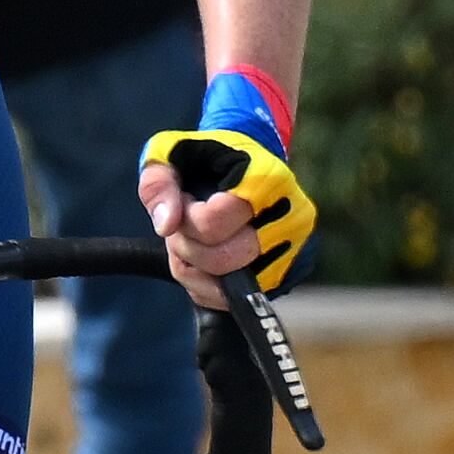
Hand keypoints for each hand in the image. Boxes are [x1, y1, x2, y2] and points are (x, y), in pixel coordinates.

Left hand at [140, 128, 315, 308]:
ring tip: (193, 240)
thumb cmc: (205, 155)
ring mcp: (294, 250)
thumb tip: (166, 224)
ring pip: (227, 287)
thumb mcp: (169, 153)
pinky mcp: (287, 275)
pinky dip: (206, 286)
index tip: (184, 201)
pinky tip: (204, 258)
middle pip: (221, 260)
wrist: (248, 156)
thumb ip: (159, 184)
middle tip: (182, 228)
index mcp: (267, 181)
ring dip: (194, 269)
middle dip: (186, 248)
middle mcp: (291, 218)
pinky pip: (233, 300)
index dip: (184, 220)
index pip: (211, 226)